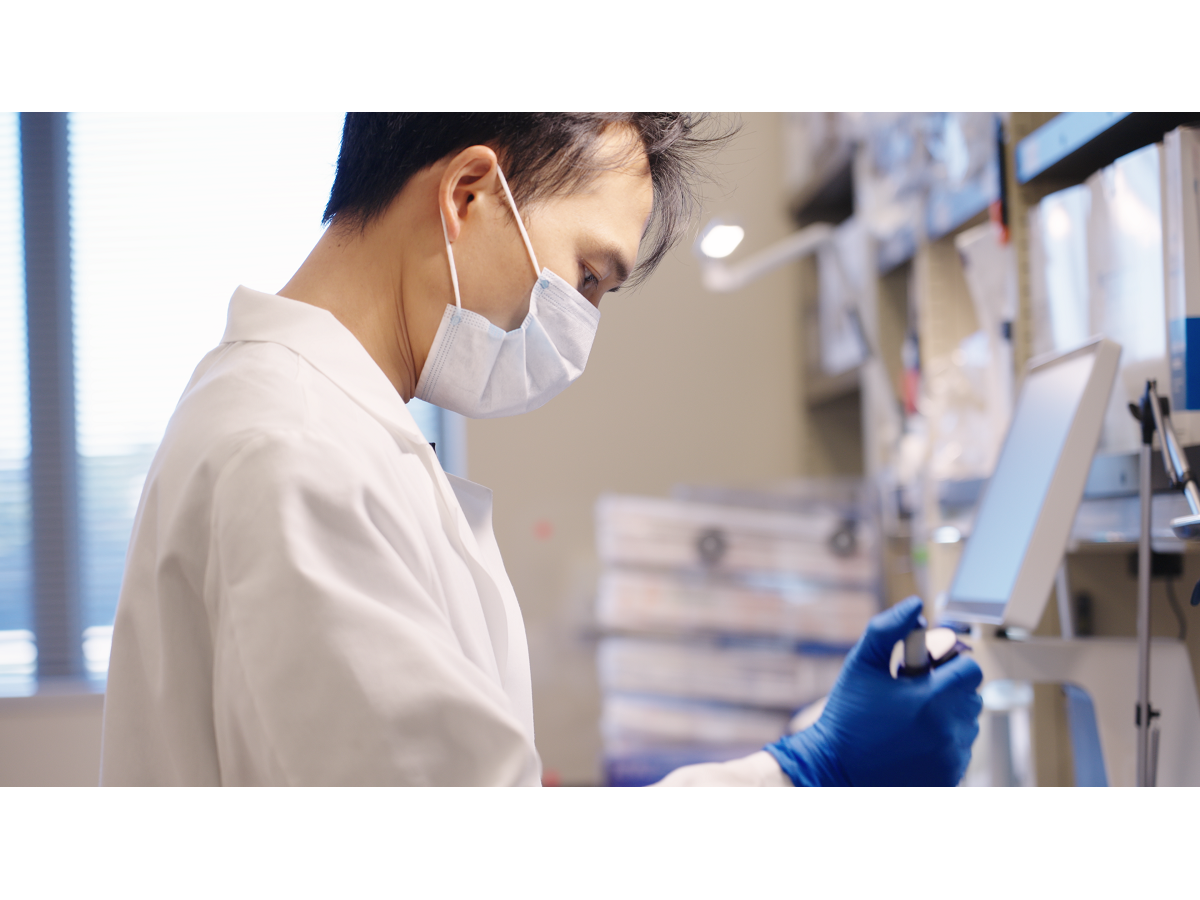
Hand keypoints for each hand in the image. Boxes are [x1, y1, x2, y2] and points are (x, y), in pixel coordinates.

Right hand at [765, 597, 982, 785]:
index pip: (970, 669)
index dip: (948, 665)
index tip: (925, 671)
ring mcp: (951, 760)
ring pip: (968, 724)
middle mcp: (948, 731)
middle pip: (972, 696)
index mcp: (930, 699)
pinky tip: (913, 742)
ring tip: (912, 719)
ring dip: (948, 716)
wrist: (834, 769)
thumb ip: (889, 629)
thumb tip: (917, 605)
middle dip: (948, 689)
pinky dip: (944, 743)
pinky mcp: (949, 779)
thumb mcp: (861, 664)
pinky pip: (961, 752)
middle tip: (913, 694)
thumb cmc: (847, 714)